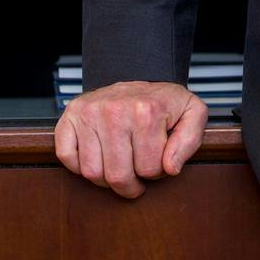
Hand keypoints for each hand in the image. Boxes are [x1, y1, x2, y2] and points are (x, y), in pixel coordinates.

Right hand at [54, 80, 208, 198]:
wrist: (139, 76)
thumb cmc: (164, 102)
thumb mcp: (192, 113)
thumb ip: (190, 140)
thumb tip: (171, 168)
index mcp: (147, 111)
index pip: (149, 169)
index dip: (156, 173)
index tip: (156, 163)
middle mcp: (114, 111)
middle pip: (118, 176)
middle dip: (130, 184)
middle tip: (136, 176)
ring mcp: (89, 112)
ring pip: (92, 173)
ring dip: (106, 179)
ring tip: (119, 166)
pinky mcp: (70, 116)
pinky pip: (67, 157)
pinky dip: (78, 166)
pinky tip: (97, 157)